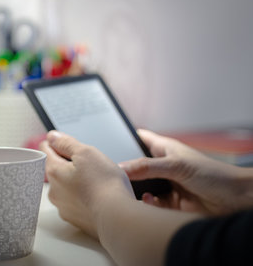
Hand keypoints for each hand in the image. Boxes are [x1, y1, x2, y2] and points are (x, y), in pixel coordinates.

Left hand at [40, 130, 134, 238]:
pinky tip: (95, 196)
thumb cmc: (104, 184)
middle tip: (88, 164)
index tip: (68, 144)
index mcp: (54, 171)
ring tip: (95, 181)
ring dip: (75, 181)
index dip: (57, 143)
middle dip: (68, 164)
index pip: (45, 150)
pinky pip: (74, 202)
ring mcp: (63, 206)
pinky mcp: (74, 219)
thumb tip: (52, 137)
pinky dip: (82, 197)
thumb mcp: (86, 152)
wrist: (117, 217)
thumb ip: (66, 143)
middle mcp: (54, 190)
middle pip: (55, 169)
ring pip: (65, 187)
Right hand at [120, 129, 252, 214]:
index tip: (106, 142)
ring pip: (140, 187)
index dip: (123, 138)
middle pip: (135, 166)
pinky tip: (149, 202)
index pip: (138, 138)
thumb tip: (121, 167)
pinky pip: (150, 204)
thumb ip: (147, 167)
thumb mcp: (176, 166)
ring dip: (135, 190)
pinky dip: (147, 204)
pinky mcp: (169, 203)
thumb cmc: (214, 174)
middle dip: (125, 171)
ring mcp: (165, 184)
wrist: (236, 201)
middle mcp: (162, 166)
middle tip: (113, 174)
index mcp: (163, 148)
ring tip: (129, 190)